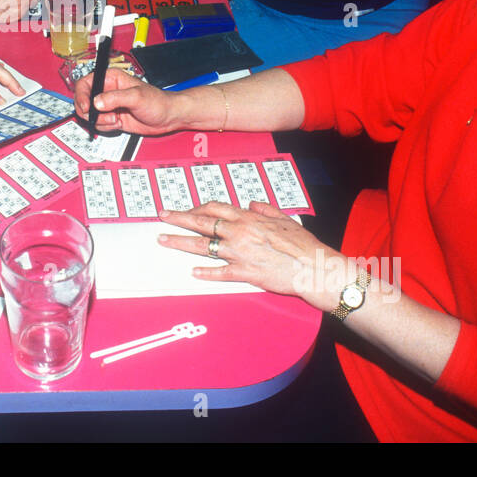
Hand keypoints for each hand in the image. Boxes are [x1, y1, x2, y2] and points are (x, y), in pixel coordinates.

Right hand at [72, 67, 184, 135]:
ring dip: (101, 121)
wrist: (168, 117)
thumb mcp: (136, 97)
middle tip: (104, 116)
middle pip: (84, 101)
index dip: (81, 95)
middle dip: (91, 112)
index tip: (86, 107)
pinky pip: (99, 124)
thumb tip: (97, 102)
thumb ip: (115, 98)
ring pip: (90, 115)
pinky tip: (119, 123)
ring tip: (116, 119)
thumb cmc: (158, 101)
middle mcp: (107, 91)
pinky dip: (106, 127)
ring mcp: (109, 106)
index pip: (85, 83)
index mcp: (111, 78)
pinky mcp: (112, 118)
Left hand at [157, 201, 338, 304]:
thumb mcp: (284, 219)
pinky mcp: (244, 273)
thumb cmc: (303, 244)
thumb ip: (265, 209)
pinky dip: (205, 272)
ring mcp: (239, 253)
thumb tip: (251, 203)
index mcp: (248, 218)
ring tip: (163, 240)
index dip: (197, 207)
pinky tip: (193, 272)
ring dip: (180, 242)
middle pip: (202, 222)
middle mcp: (239, 233)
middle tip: (162, 216)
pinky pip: (219, 272)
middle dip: (179, 218)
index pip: (215, 207)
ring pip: (203, 246)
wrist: (314, 267)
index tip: (186, 209)